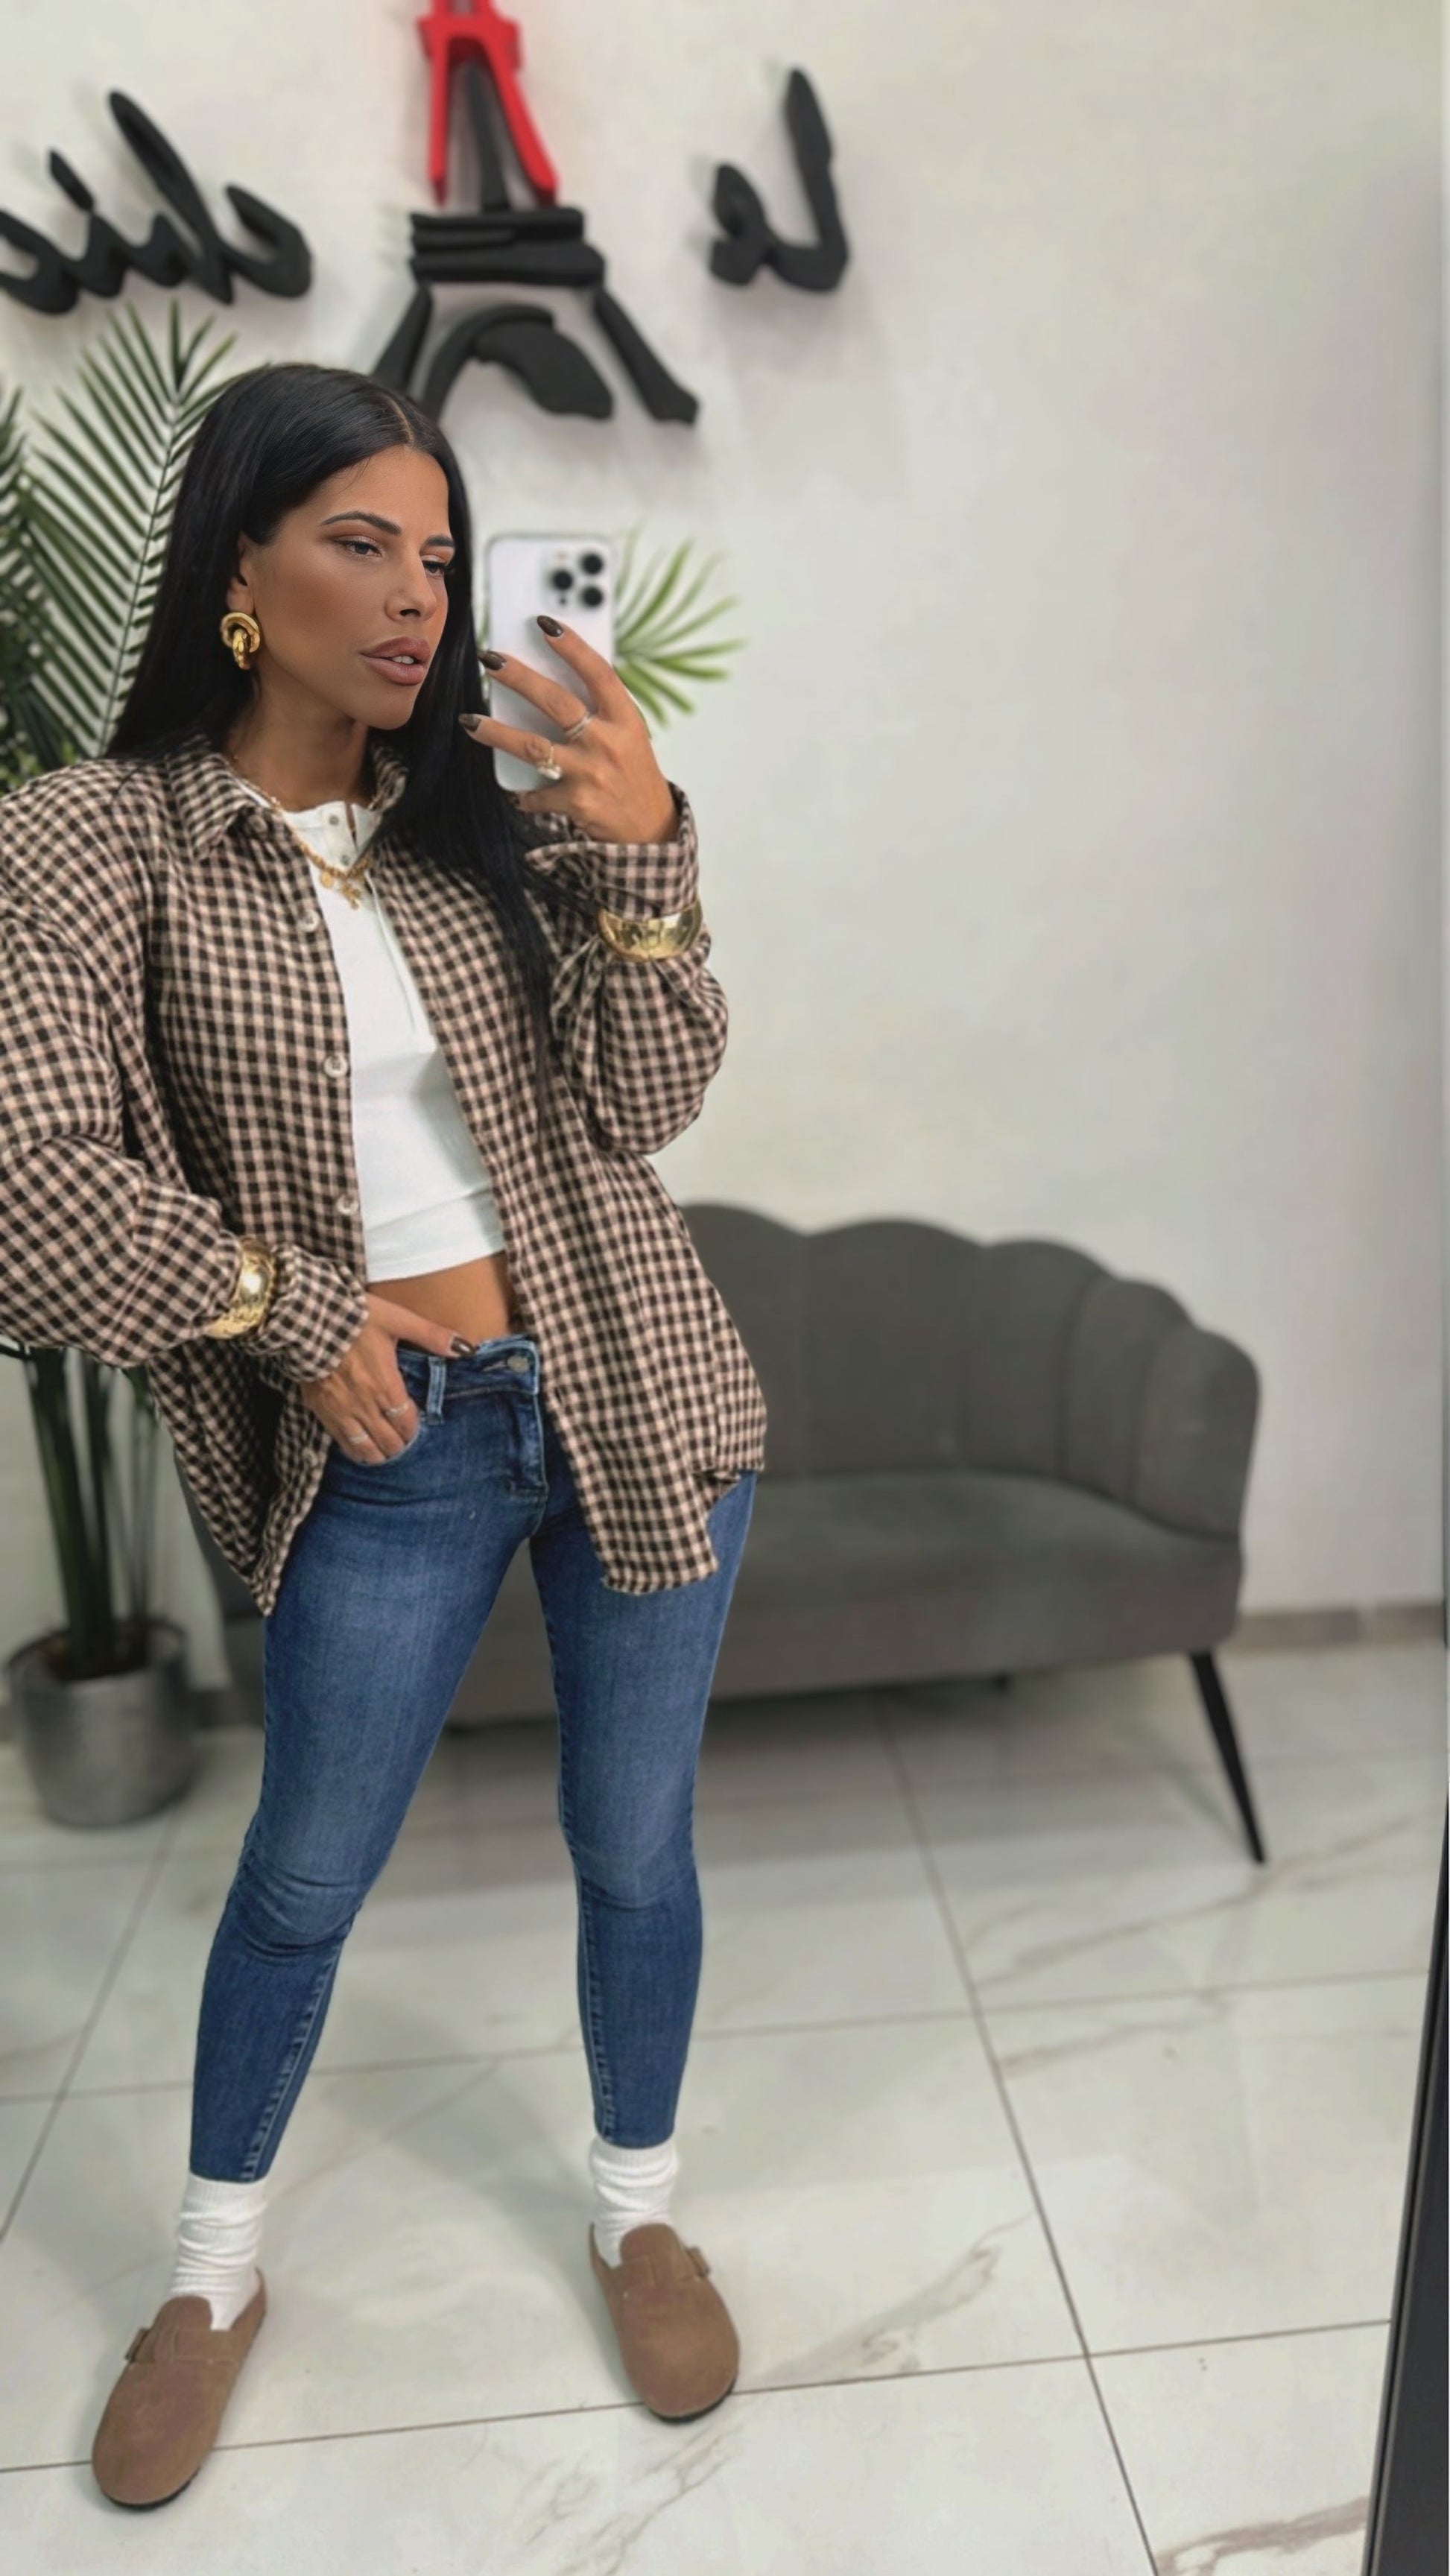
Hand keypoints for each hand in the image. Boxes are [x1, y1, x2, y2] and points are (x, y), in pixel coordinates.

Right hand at [298, 1293, 467, 1458]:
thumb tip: (465, 1348)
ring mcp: (341, 1411)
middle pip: (389, 1441)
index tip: (414, 1425)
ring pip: (366, 1449)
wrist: (305, 1317)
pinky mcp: (320, 1410)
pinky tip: (361, 1448)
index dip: (413, 1429)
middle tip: (403, 1438)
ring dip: (380, 1452)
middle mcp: (365, 1405)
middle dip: (400, 1443)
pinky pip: (341, 1442)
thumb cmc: (354, 1317)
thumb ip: (432, 1336)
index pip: (406, 1422)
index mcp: (386, 1385)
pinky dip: (355, 1449)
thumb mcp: (397, 1319)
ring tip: (386, 1448)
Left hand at [460, 616, 678, 844]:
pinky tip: (518, 793)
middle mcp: (608, 743)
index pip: (599, 673)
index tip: (546, 625)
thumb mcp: (629, 736)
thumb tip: (551, 682)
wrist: (649, 829)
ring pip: (533, 747)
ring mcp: (590, 773)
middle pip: (557, 703)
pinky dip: (524, 794)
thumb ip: (600, 712)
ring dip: (497, 733)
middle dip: (519, 678)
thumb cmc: (634, 775)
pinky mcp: (576, 802)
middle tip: (491, 660)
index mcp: (625, 720)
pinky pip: (536, 794)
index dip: (572, 647)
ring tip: (470, 721)